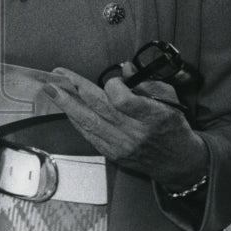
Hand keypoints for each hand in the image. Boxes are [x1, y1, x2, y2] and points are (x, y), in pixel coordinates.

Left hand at [42, 65, 207, 190]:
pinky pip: (89, 134)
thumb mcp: (169, 99)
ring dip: (67, 104)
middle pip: (99, 108)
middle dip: (75, 89)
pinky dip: (76, 120)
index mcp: (151, 116)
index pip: (123, 100)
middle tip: (57, 75)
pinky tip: (66, 108)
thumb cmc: (173, 127)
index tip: (115, 80)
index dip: (114, 86)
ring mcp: (121, 145)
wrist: (178, 164)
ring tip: (51, 89)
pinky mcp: (112, 153)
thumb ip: (146, 82)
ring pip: (88, 122)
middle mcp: (134, 132)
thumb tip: (124, 67)